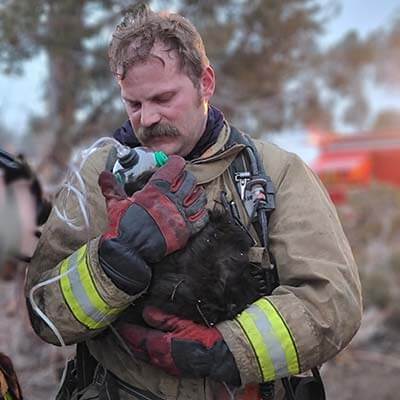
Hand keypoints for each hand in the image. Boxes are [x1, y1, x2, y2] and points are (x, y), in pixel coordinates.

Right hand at [98, 155, 207, 293]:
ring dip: (196, 193)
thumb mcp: (114, 204)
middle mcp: (171, 201)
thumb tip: (104, 174)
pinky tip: (195, 211)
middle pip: (189, 181)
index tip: (176, 163)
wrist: (129, 252)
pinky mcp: (185, 231)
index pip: (173, 168)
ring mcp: (180, 216)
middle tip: (182, 180)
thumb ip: (112, 187)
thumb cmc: (122, 227)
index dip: (177, 163)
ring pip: (199, 197)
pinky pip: (202, 217)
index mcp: (155, 191)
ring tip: (191, 194)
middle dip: (186, 178)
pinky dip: (201, 212)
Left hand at [118, 306, 240, 385]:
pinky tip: (147, 347)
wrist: (221, 354)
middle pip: (139, 350)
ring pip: (146, 356)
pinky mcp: (173, 367)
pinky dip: (147, 352)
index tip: (120, 324)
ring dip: (137, 347)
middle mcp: (161, 358)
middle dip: (129, 341)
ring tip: (130, 338)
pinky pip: (154, 359)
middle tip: (121, 332)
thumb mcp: (183, 322)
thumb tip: (147, 312)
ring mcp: (167, 365)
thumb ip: (163, 318)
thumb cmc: (204, 336)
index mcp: (161, 345)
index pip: (139, 338)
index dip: (128, 331)